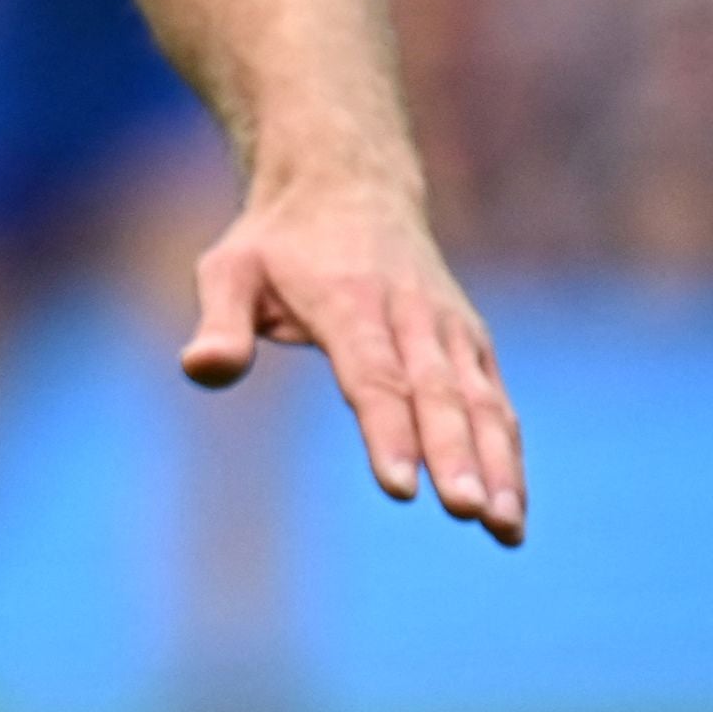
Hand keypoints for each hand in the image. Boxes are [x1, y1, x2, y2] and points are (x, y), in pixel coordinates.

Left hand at [180, 173, 525, 544]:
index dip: (389, 431)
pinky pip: (495, 401)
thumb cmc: (277, 241)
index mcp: (351, 301)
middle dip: (455, 456)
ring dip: (498, 465)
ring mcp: (449, 328)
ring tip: (505, 530)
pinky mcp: (470, 343)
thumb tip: (201, 370)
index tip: (401, 486)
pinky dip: (509, 453)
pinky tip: (511, 512)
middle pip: (438, 394)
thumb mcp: (229, 268)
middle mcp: (412, 315)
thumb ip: (220, 321)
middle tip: (468, 512)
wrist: (347, 181)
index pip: (374, 375)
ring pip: (481, 402)